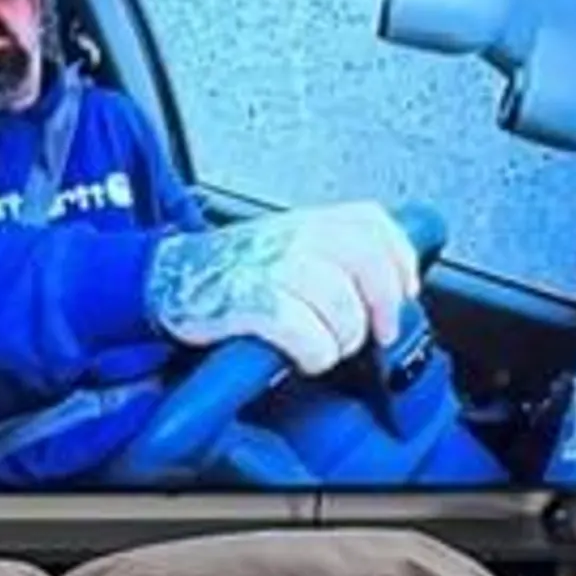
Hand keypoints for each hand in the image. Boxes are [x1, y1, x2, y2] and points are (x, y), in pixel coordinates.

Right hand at [145, 201, 417, 373]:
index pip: (376, 227)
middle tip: (376, 335)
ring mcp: (275, 266)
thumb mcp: (292, 244)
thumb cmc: (236, 270)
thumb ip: (339, 254)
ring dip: (343, 340)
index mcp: (313, 219)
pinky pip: (307, 334)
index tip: (404, 295)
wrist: (171, 277)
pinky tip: (303, 356)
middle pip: (369, 267)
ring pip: (343, 308)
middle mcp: (298, 235)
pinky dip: (314, 354)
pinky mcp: (252, 301)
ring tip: (327, 347)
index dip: (400, 264)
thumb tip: (393, 290)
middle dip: (383, 310)